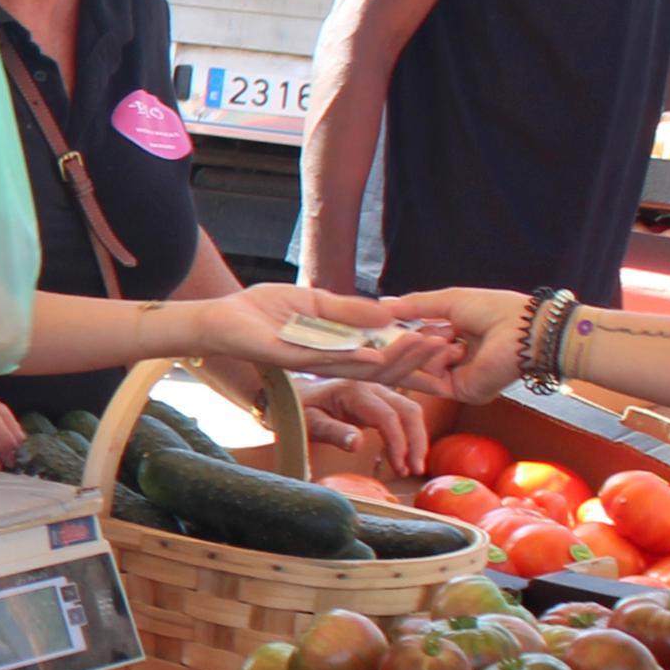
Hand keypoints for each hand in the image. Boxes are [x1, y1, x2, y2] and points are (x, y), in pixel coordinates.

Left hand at [189, 284, 443, 386]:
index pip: (385, 353)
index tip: (445, 339)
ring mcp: (314, 363)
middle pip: (384, 367)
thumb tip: (388, 312)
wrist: (222, 317)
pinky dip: (354, 359)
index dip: (415, 351)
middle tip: (446, 345)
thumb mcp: (315, 301)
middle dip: (417, 357)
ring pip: (364, 368)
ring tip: (425, 345)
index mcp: (339, 347)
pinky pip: (329, 362)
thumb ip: (349, 308)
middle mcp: (331, 361)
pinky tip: (377, 354)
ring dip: (396, 358)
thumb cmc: (263, 309)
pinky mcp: (293, 360)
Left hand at [299, 378, 430, 477]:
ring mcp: (377, 391)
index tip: (400, 468)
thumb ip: (332, 432)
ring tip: (411, 467)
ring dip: (416, 439)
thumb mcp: (309, 422)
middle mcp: (370, 387)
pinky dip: (409, 434)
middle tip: (415, 471)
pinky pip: (403, 414)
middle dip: (416, 442)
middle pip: (408, 410)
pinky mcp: (380, 399)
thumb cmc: (298, 408)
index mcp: (352, 391)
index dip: (398, 443)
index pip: (387, 416)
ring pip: (410, 411)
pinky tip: (405, 456)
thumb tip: (357, 444)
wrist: (295, 393)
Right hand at [377, 289, 530, 402]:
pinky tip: (453, 348)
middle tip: (399, 330)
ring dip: (425, 348)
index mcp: (452, 337)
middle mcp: (452, 359)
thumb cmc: (496, 311)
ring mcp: (454, 377)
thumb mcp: (448, 301)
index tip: (379, 323)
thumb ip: (414, 305)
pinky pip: (428, 379)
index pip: (413, 338)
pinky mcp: (458, 392)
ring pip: (415, 367)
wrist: (524, 331)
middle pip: (409, 356)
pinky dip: (435, 360)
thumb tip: (382, 306)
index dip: (396, 332)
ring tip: (447, 335)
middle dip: (405, 340)